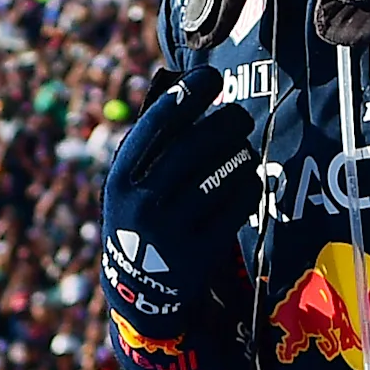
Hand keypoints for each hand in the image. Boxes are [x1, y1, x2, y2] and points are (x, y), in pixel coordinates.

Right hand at [101, 66, 261, 323]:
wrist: (139, 294)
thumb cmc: (141, 220)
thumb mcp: (130, 186)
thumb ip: (150, 142)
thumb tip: (177, 80)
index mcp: (119, 182)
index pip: (154, 128)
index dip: (185, 97)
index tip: (209, 75)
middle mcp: (142, 206)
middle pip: (193, 149)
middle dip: (224, 123)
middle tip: (241, 115)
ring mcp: (171, 234)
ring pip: (220, 176)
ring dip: (240, 153)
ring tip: (245, 146)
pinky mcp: (199, 256)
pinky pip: (237, 206)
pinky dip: (249, 186)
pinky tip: (250, 178)